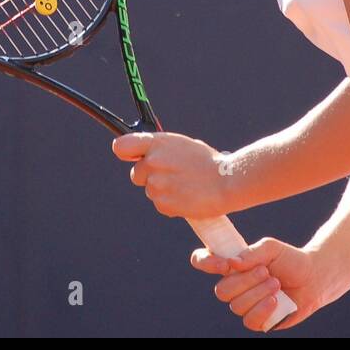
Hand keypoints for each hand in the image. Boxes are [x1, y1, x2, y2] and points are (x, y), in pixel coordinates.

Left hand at [112, 131, 234, 220]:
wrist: (228, 182)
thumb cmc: (208, 162)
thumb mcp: (183, 145)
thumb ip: (161, 150)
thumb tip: (146, 156)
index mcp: (158, 143)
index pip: (122, 146)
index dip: (126, 153)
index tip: (132, 156)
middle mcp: (153, 163)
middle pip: (137, 174)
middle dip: (150, 176)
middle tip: (172, 175)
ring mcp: (157, 184)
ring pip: (150, 190)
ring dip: (163, 190)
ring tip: (186, 185)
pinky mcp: (163, 204)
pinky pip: (161, 205)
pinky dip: (171, 204)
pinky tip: (187, 197)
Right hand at [191, 237, 324, 331]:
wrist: (314, 278)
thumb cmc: (290, 260)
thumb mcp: (272, 248)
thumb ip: (252, 253)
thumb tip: (233, 263)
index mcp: (232, 265)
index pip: (203, 261)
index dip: (206, 263)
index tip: (225, 264)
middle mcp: (234, 286)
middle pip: (221, 291)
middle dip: (245, 282)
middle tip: (266, 272)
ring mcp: (245, 305)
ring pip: (237, 306)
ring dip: (258, 293)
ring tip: (277, 284)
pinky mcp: (258, 321)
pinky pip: (250, 321)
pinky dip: (263, 309)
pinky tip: (276, 300)